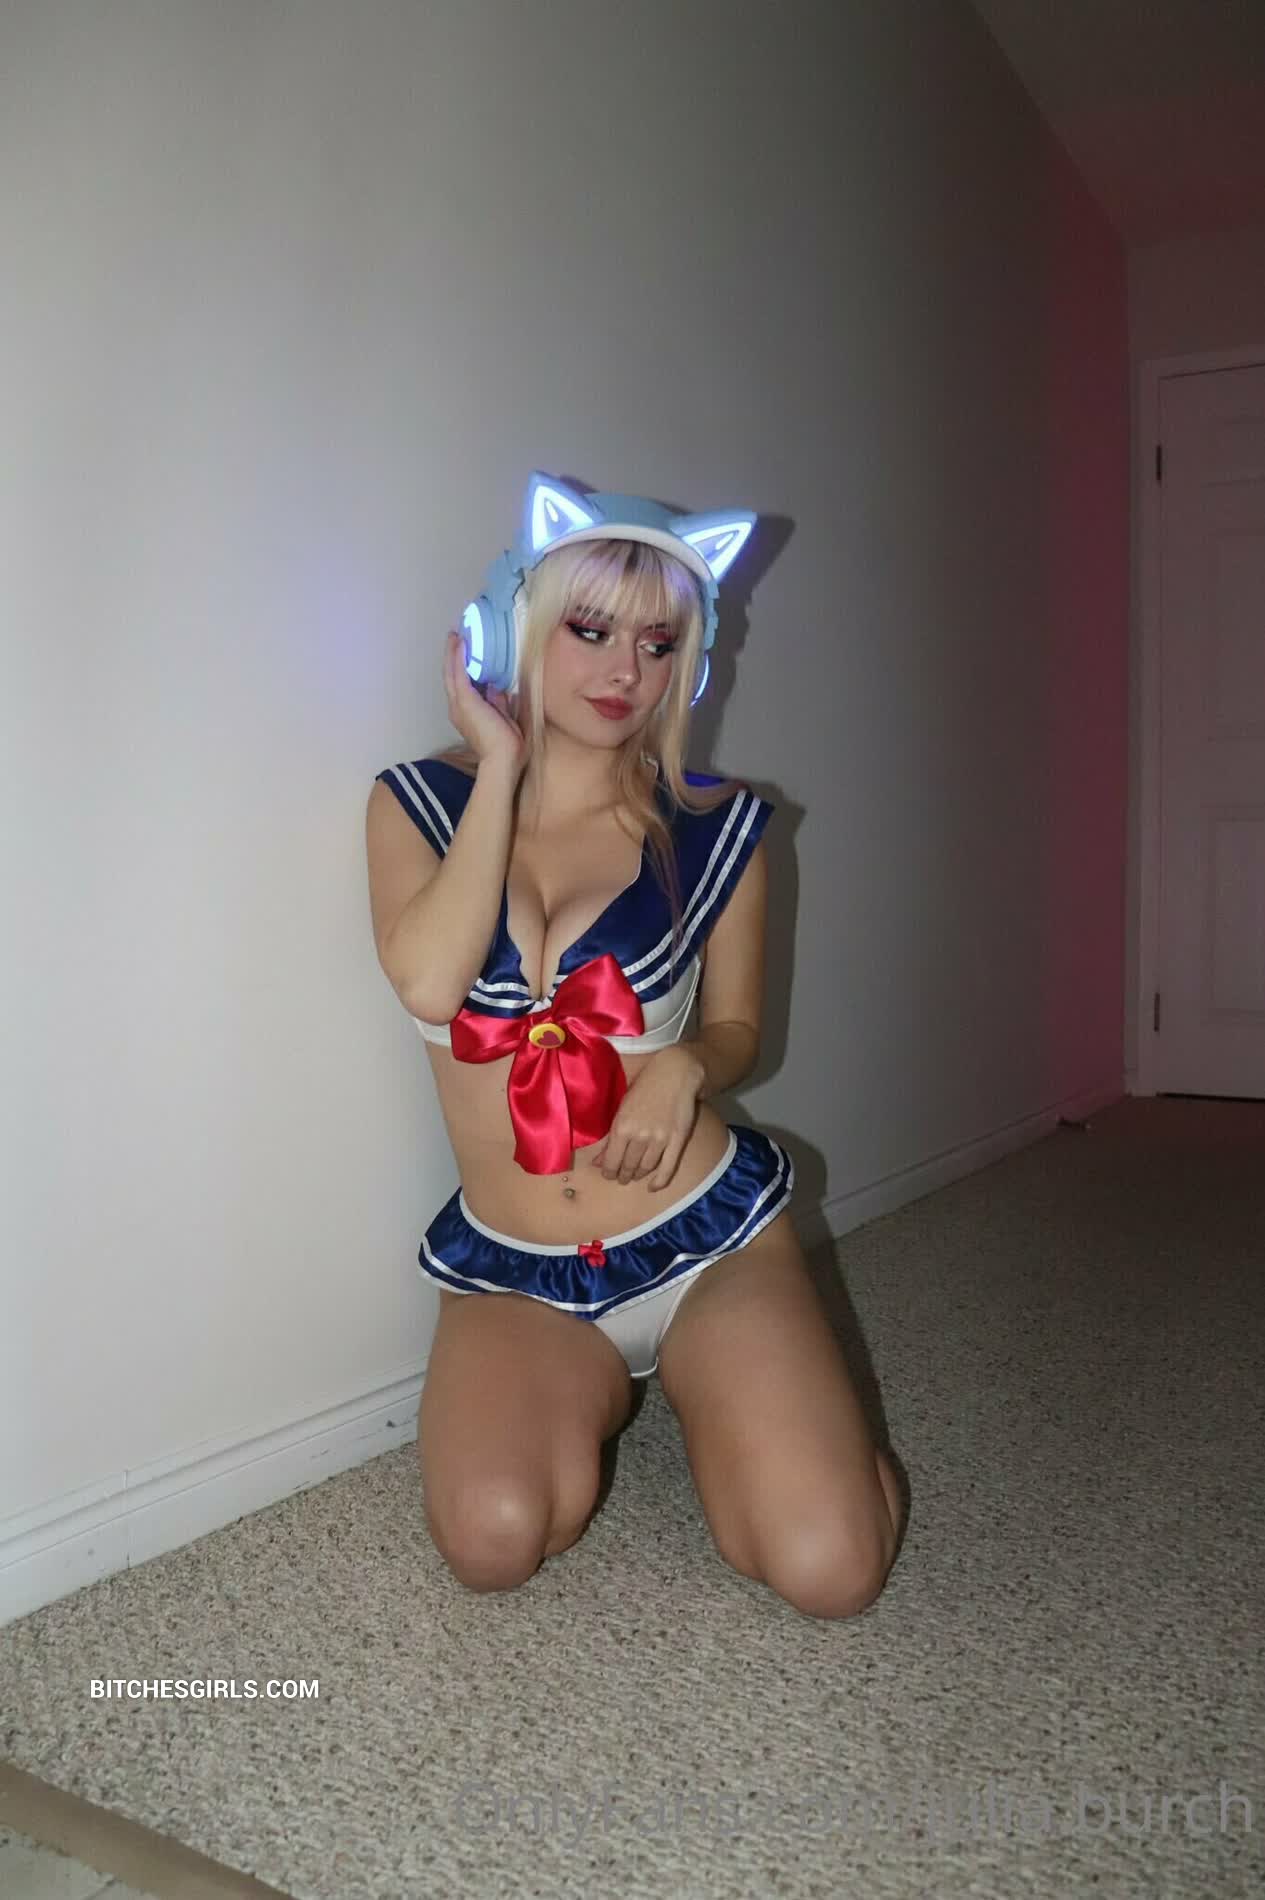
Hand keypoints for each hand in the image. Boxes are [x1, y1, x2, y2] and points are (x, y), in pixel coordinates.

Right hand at [443, 631, 526, 776]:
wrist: (503, 759)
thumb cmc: (506, 744)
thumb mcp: (502, 716)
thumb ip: (498, 701)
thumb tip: (497, 687)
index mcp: (466, 711)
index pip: (460, 683)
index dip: (460, 666)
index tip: (464, 649)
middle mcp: (457, 707)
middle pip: (451, 675)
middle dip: (452, 655)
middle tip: (455, 636)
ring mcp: (459, 704)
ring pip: (451, 672)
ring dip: (453, 652)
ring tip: (455, 635)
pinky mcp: (465, 701)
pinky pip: (459, 674)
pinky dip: (458, 658)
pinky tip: (460, 643)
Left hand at [586, 1048, 704, 1189]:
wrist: (675, 1073)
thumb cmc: (644, 1086)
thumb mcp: (622, 1107)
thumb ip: (611, 1136)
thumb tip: (598, 1162)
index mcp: (621, 1126)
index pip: (611, 1161)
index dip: (608, 1172)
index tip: (608, 1174)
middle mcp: (639, 1136)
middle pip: (628, 1167)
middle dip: (623, 1175)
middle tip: (621, 1177)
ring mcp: (660, 1139)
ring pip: (646, 1168)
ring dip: (638, 1176)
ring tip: (634, 1176)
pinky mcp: (677, 1140)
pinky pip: (668, 1168)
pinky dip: (660, 1181)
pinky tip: (652, 1187)